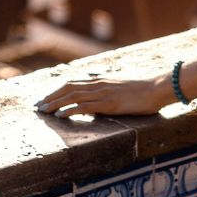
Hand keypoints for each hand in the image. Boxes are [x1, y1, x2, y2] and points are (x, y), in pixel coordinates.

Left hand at [34, 73, 172, 117]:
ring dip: (56, 104)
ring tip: (44, 111)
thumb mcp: (122, 87)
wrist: (158, 88)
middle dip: (51, 97)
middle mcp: (99, 84)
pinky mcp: (108, 103)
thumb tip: (98, 98)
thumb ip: (108, 90)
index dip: (57, 90)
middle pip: (68, 88)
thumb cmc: (143, 89)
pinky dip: (69, 110)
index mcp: (101, 79)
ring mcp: (103, 93)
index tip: (46, 98)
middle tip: (38, 107)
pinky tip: (59, 116)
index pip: (73, 83)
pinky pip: (84, 106)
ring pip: (72, 96)